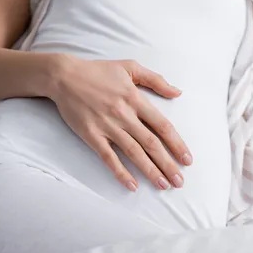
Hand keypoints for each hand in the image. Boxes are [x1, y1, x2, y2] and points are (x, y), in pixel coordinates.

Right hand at [49, 55, 192, 191]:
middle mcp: (124, 115)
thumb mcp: (130, 67)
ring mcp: (107, 126)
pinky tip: (132, 185)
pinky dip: (120, 172)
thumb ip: (156, 80)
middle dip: (168, 164)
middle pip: (151, 144)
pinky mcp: (91, 135)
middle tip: (180, 182)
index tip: (188, 159)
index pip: (162, 126)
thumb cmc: (98, 71)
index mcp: (136, 99)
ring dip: (150, 171)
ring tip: (163, 186)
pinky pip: (108, 157)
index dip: (177, 144)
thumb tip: (178, 93)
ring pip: (134, 153)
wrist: (64, 76)